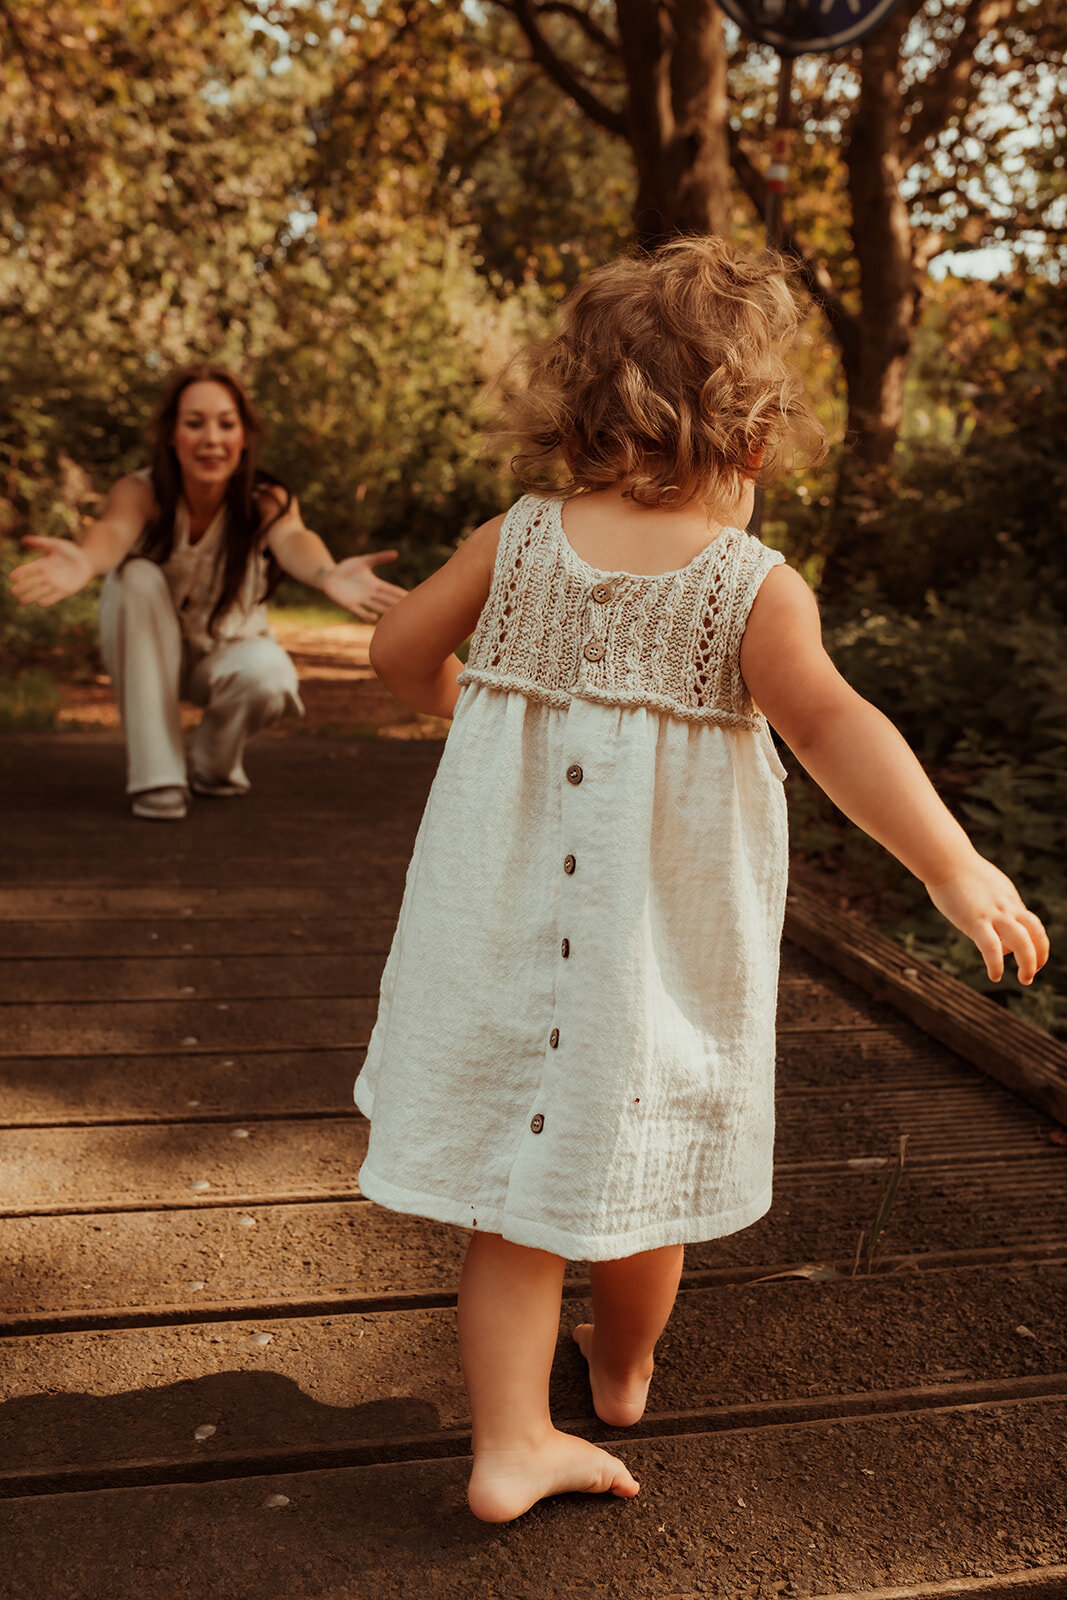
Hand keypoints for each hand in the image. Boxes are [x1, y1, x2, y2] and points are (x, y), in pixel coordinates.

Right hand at [8, 537, 93, 606]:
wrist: (87, 561)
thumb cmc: (70, 551)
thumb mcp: (55, 544)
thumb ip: (40, 542)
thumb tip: (23, 540)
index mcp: (41, 565)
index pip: (27, 569)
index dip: (19, 573)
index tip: (11, 577)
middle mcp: (46, 576)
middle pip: (30, 583)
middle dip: (21, 588)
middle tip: (13, 592)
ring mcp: (54, 584)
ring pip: (39, 592)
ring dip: (29, 597)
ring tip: (20, 602)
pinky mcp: (64, 591)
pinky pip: (54, 598)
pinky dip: (47, 601)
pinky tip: (40, 603)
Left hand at [322, 551, 405, 620]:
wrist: (329, 576)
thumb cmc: (347, 567)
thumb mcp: (363, 561)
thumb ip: (379, 558)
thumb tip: (396, 554)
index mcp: (375, 583)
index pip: (391, 590)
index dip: (401, 593)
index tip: (414, 597)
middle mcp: (370, 594)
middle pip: (387, 600)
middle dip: (398, 604)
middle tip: (412, 611)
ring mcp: (360, 600)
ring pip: (377, 606)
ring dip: (386, 611)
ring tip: (397, 616)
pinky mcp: (349, 604)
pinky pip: (360, 611)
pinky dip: (367, 615)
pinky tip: (374, 617)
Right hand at [925, 857, 1049, 984]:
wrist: (944, 858)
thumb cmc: (954, 868)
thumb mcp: (980, 882)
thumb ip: (987, 896)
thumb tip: (983, 907)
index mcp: (1009, 898)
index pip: (1030, 924)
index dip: (1033, 942)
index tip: (1026, 955)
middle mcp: (1007, 906)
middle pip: (1036, 932)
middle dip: (1040, 955)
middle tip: (1033, 972)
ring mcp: (993, 914)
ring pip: (1023, 941)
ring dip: (1028, 963)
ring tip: (1025, 979)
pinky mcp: (975, 921)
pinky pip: (992, 948)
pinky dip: (996, 964)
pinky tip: (995, 976)